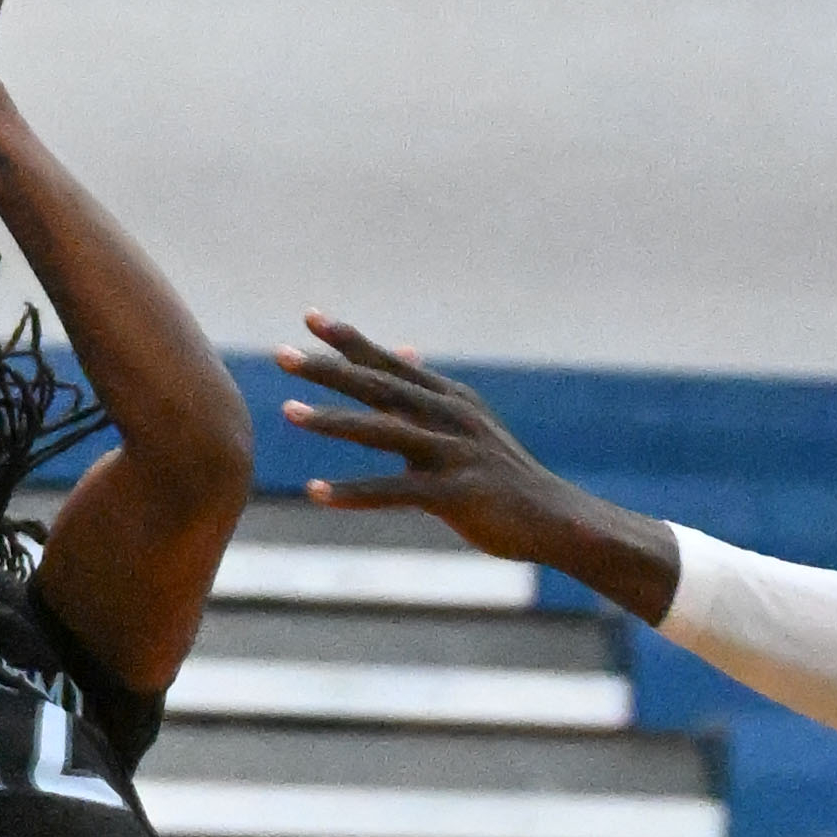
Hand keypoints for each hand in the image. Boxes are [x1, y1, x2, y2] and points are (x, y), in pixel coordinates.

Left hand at [272, 318, 679, 621]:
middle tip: (281, 354)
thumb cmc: (499, 476)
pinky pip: (394, 491)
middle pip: (379, 385)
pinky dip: (354, 492)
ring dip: (333, 420)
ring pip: (383, 431)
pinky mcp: (455, 493)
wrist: (554, 518)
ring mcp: (454, 452)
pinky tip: (316, 494)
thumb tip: (399, 353)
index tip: (309, 318)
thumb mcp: (466, 426)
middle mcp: (450, 416)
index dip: (350, 340)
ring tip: (288, 411)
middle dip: (328, 368)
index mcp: (448, 399)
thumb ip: (426, 397)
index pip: (389, 363)